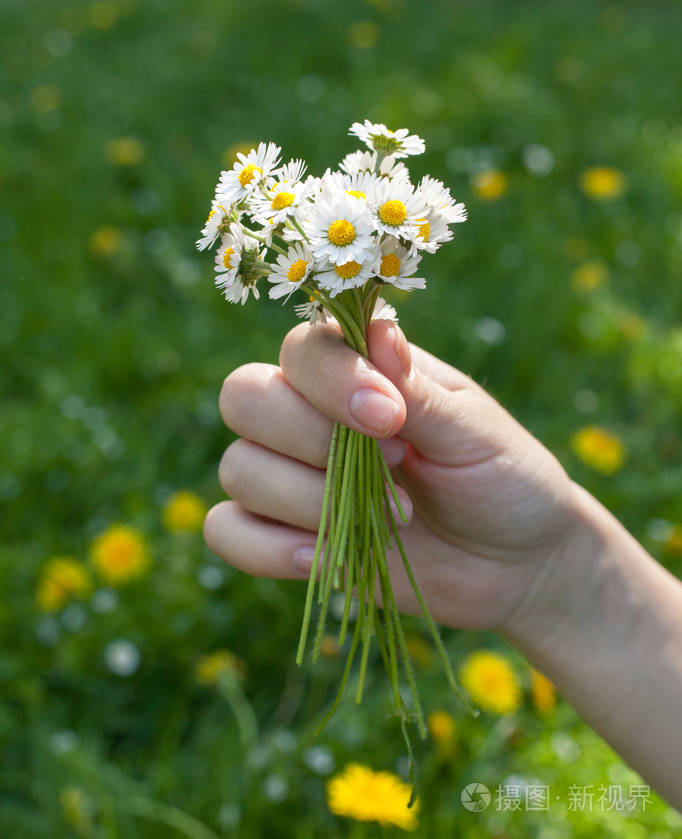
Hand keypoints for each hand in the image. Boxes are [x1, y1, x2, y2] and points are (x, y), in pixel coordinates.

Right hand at [204, 319, 580, 633]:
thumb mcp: (474, 431)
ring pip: (238, 467)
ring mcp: (293, 475)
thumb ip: (416, 388)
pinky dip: (266, 547)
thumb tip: (375, 330)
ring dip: (308, 501)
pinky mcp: (285, 536)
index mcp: (359, 370)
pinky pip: (226, 530)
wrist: (518, 565)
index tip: (393, 420)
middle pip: (244, 397)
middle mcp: (311, 414)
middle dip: (310, 439)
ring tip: (389, 518)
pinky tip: (324, 557)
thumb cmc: (504, 478)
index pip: (300, 349)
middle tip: (394, 466)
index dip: (332, 382)